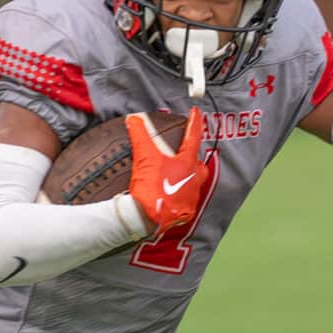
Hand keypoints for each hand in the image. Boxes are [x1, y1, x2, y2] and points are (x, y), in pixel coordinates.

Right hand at [126, 107, 207, 235]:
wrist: (147, 218)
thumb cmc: (151, 189)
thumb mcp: (144, 157)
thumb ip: (140, 135)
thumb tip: (135, 120)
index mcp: (189, 163)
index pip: (194, 137)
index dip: (195, 123)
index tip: (196, 113)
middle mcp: (195, 179)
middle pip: (197, 162)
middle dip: (191, 155)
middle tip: (180, 152)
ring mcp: (192, 195)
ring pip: (194, 180)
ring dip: (185, 175)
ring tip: (172, 173)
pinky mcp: (187, 210)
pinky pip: (187, 197)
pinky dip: (180, 192)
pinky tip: (170, 192)